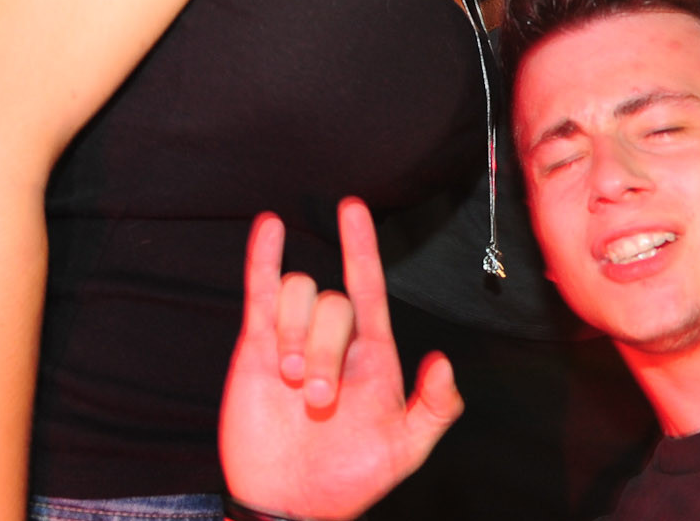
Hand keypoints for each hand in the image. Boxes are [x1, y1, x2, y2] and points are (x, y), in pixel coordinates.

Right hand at [220, 201, 461, 519]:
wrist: (291, 503)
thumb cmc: (349, 478)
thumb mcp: (405, 449)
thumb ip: (434, 409)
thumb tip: (442, 361)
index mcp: (371, 353)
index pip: (368, 285)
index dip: (361, 246)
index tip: (354, 209)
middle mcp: (333, 339)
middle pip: (331, 303)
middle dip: (323, 350)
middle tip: (317, 399)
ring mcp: (293, 340)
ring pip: (297, 297)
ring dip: (295, 334)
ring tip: (289, 381)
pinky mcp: (256, 349)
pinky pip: (259, 293)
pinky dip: (262, 258)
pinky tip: (269, 229)